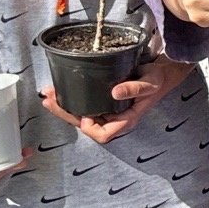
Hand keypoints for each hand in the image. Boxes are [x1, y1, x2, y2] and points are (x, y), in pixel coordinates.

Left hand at [41, 56, 191, 143]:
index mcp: (125, 119)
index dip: (89, 127)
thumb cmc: (157, 80)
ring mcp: (107, 110)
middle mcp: (113, 118)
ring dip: (63, 106)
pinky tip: (59, 91)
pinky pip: (83, 105)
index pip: (103, 134)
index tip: (84, 114)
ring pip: (80, 115)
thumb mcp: (150, 83)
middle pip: (84, 125)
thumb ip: (135, 88)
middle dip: (65, 115)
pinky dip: (69, 99)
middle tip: (50, 101)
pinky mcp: (102, 101)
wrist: (159, 73)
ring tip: (49, 94)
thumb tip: (115, 92)